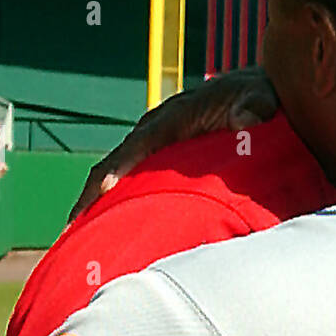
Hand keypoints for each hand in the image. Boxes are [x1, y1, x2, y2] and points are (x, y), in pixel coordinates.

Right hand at [68, 68, 278, 220]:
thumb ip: (255, 105)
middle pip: (115, 165)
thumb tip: (245, 119)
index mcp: (175, 117)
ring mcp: (158, 150)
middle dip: (91, 196)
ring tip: (76, 240)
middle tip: (71, 230)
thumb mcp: (263, 95)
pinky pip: (134, 187)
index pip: (139, 143)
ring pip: (119, 180)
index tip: (101, 189)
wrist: (263, 98)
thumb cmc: (262, 96)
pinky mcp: (164, 164)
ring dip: (96, 207)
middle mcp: (157, 132)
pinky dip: (117, 209)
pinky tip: (107, 236)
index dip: (119, 166)